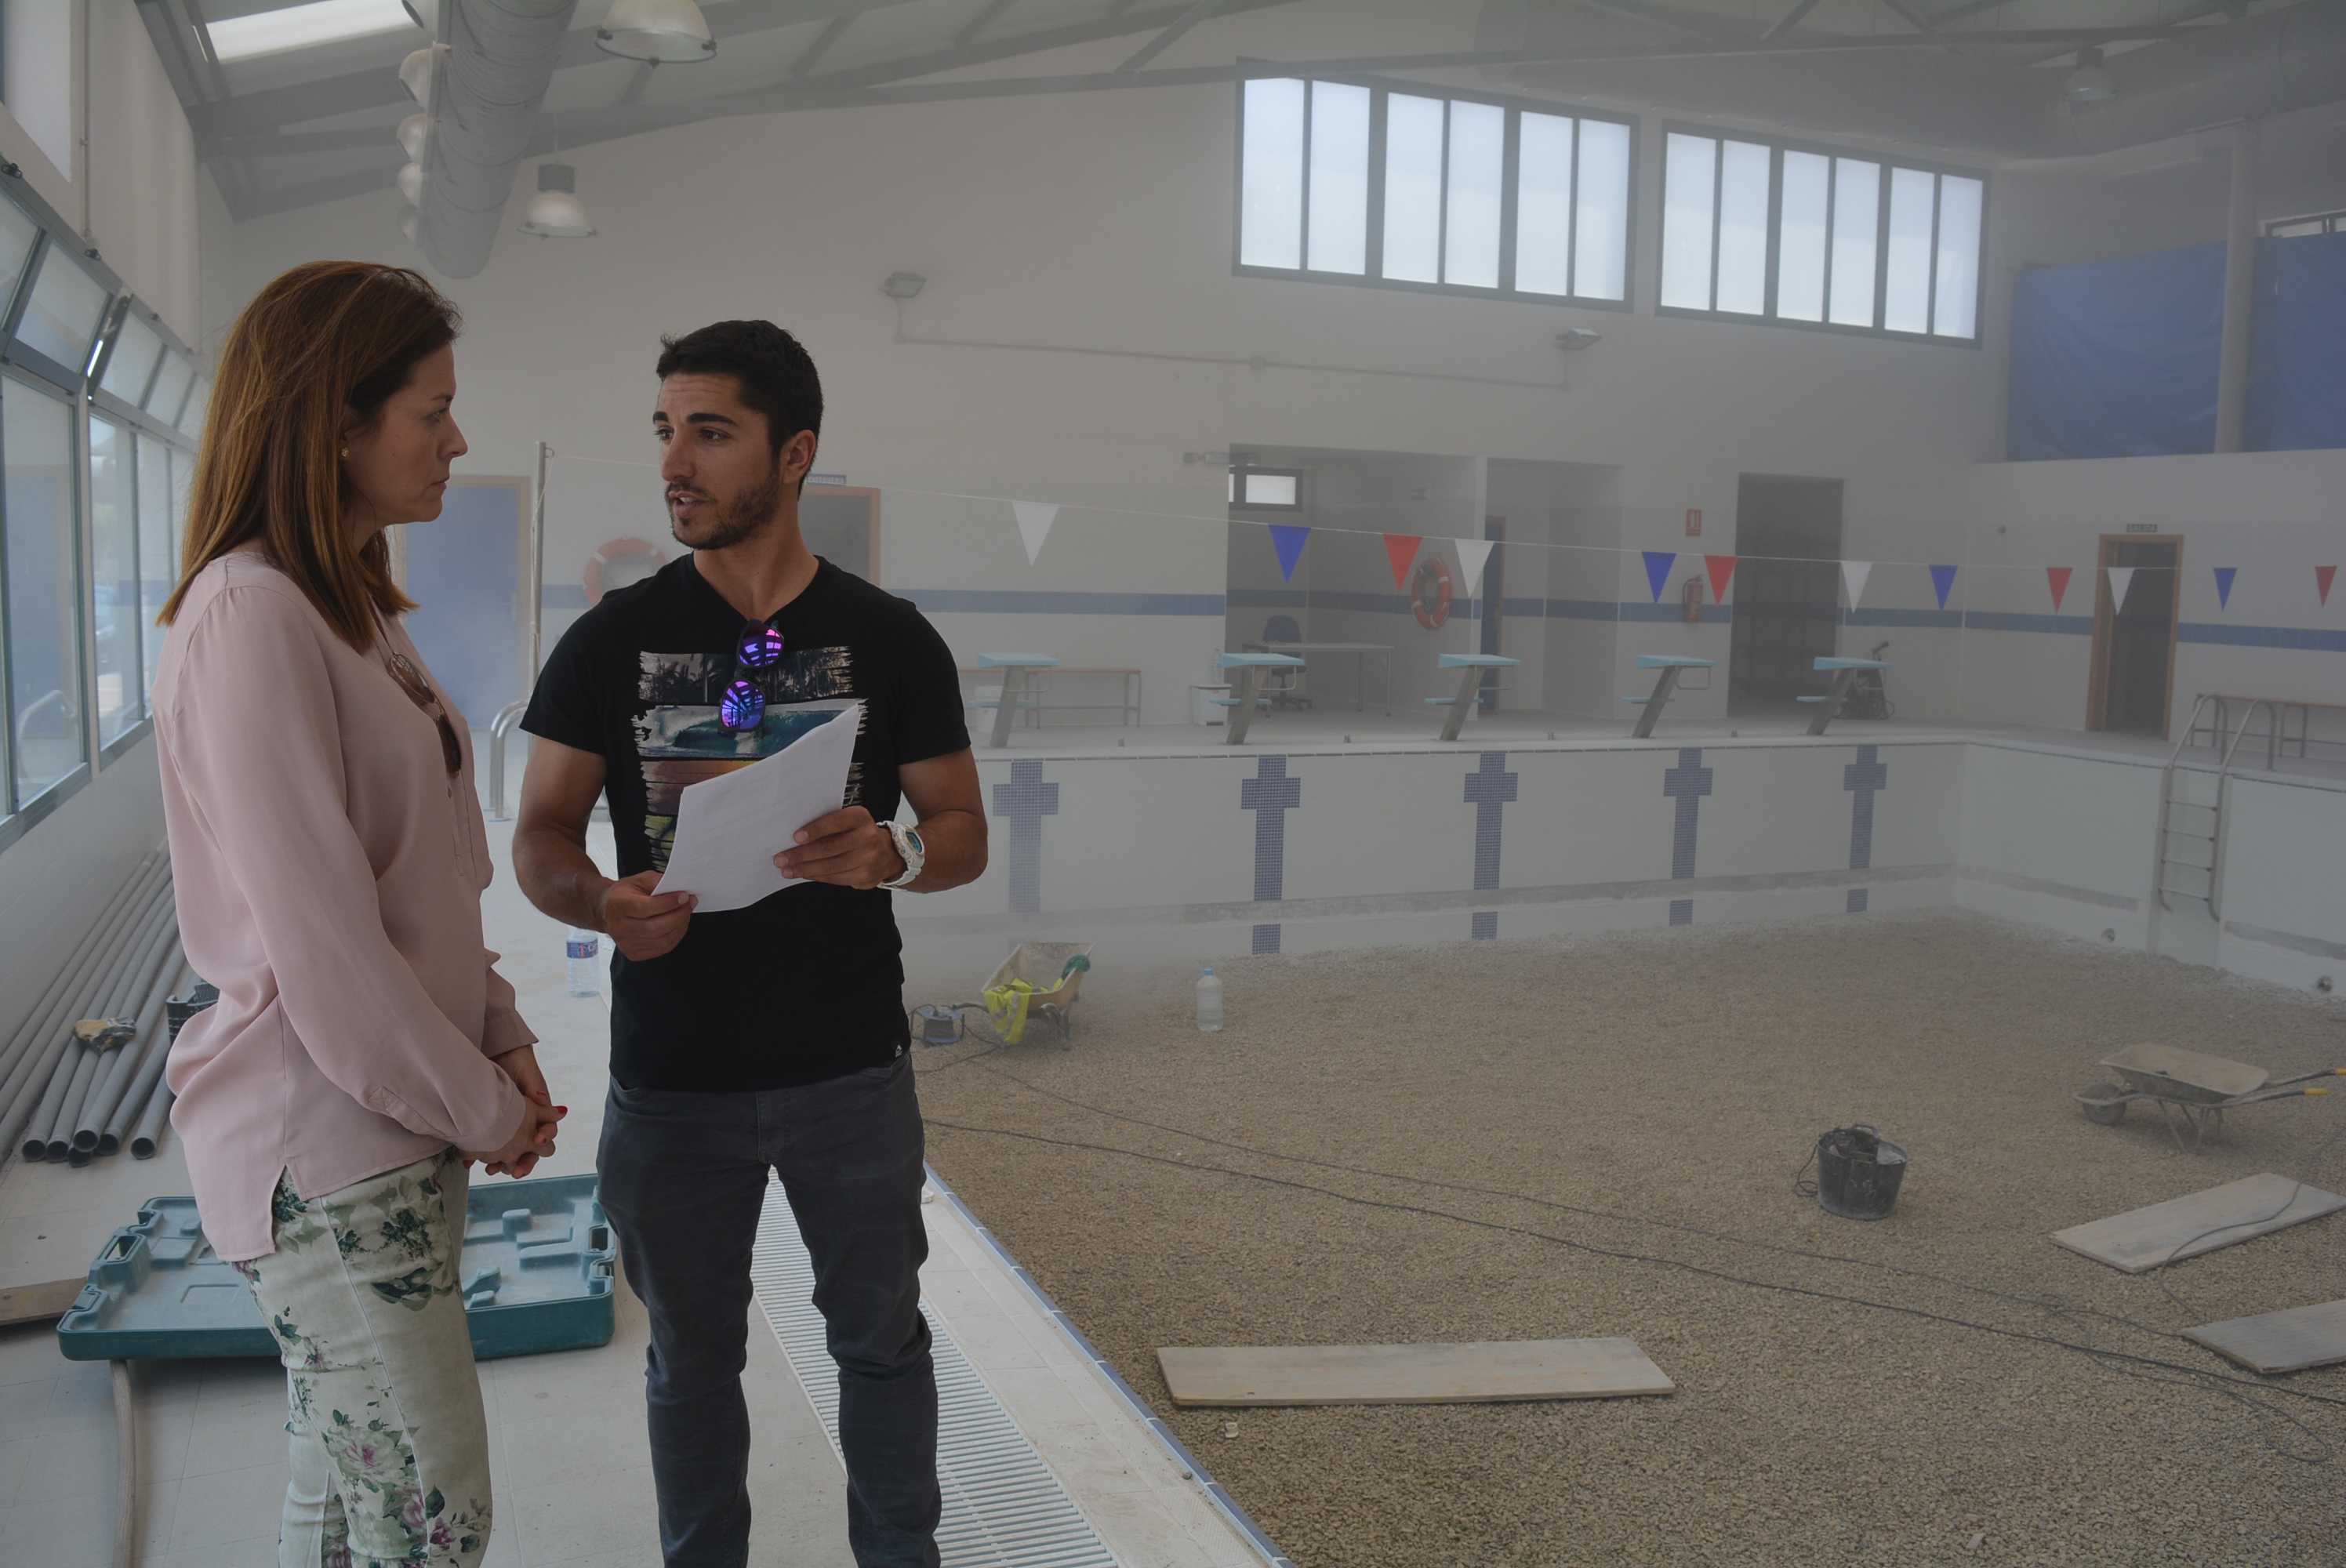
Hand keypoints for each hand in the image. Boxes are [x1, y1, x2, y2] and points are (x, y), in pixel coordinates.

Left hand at [482, 1045, 565, 1176]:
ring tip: (492, 1170)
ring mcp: (511, 1128)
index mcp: (541, 1112)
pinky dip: (481, 1157)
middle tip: (517, 1172)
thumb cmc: (518, 1064)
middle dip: (526, 1163)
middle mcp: (528, 1124)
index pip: (549, 1130)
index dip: (546, 1137)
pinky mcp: (493, 1129)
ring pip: (511, 1154)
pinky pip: (490, 1147)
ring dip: (504, 1164)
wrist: (499, 1057)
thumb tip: (541, 1098)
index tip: (538, 1140)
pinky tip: (471, 1162)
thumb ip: (534, 1087)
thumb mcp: (527, 1073)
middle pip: (532, 1150)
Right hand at [596, 870, 695, 960]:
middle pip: (655, 927)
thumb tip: (679, 891)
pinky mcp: (633, 954)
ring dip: (680, 926)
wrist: (606, 910)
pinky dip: (675, 937)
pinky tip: (679, 925)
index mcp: (617, 905)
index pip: (646, 908)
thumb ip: (657, 882)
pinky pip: (661, 949)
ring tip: (686, 913)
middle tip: (690, 903)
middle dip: (679, 915)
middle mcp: (618, 927)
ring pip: (661, 940)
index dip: (668, 903)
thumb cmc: (624, 894)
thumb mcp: (638, 879)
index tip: (684, 896)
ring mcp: (625, 943)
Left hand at [774, 807, 902, 889]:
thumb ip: (829, 825)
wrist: (887, 853)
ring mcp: (868, 859)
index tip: (795, 837)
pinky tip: (804, 874)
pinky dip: (816, 876)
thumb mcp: (849, 821)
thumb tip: (795, 838)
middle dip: (801, 855)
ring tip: (786, 870)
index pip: (835, 822)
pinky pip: (835, 878)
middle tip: (780, 858)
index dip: (815, 830)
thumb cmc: (857, 833)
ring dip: (804, 869)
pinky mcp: (865, 877)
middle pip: (829, 848)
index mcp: (860, 817)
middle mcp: (867, 837)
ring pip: (829, 866)